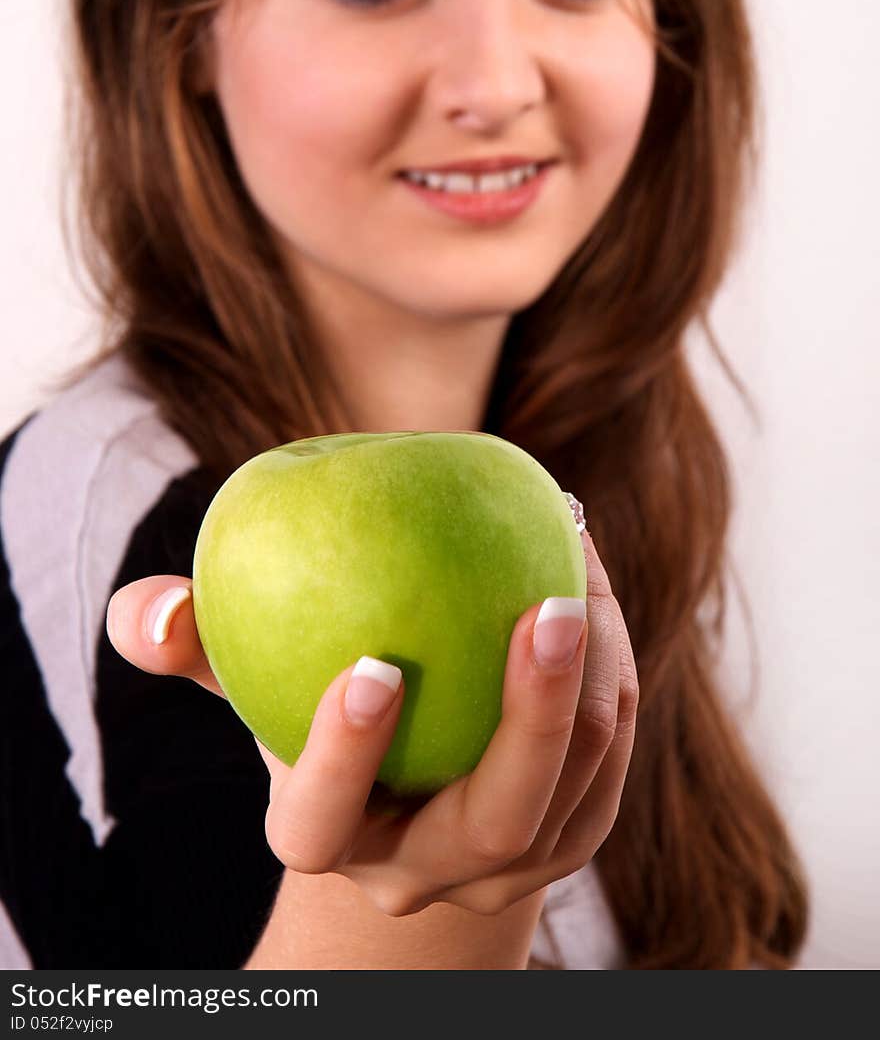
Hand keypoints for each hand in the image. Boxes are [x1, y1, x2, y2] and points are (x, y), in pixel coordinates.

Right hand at [106, 526, 637, 917]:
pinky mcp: (573, 839)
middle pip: (492, 822)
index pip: (320, 822)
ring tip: (579, 565)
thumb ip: (192, 641)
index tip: (374, 665)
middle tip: (548, 603)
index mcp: (328, 838)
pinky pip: (609, 764)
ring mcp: (506, 867)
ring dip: (592, 675)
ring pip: (572, 788)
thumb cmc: (310, 706)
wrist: (406, 790)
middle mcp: (423, 871)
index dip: (343, 757)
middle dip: (530, 717)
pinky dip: (613, 677)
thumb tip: (148, 608)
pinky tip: (593, 586)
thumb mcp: (249, 677)